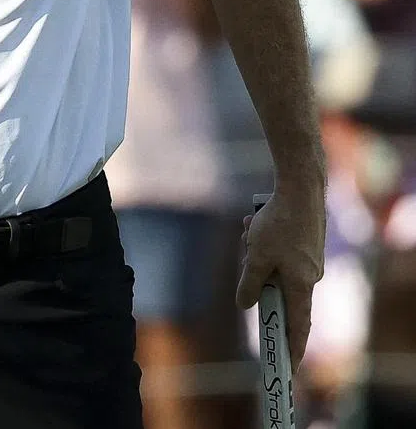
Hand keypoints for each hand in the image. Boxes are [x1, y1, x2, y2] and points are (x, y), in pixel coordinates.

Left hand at [237, 185, 324, 372]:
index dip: (293, 346)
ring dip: (256, 250)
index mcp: (301, 285)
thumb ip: (250, 283)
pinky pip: (277, 250)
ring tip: (250, 230)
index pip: (298, 325)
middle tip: (247, 251)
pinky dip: (262, 240)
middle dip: (257, 274)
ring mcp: (308, 259)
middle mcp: (309, 276)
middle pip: (277, 288)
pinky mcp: (304, 244)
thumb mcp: (258, 256)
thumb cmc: (280, 225)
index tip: (288, 365)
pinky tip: (254, 223)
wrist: (300, 189)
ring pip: (273, 265)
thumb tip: (246, 304)